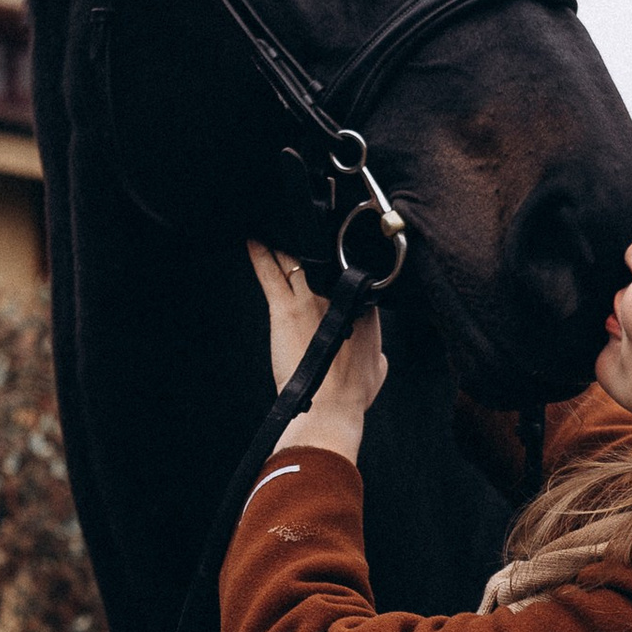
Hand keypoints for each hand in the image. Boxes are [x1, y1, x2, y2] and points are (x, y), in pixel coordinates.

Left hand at [248, 240, 387, 463]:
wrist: (330, 406)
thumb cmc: (352, 393)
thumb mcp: (378, 372)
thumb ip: (378, 357)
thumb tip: (379, 356)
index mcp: (364, 309)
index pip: (350, 275)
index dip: (341, 264)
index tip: (334, 255)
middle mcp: (338, 297)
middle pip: (325, 259)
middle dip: (314, 244)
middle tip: (304, 229)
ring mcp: (310, 299)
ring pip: (295, 260)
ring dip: (284, 242)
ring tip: (276, 225)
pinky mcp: (284, 309)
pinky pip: (269, 274)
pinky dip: (259, 254)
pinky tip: (252, 239)